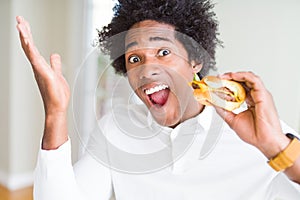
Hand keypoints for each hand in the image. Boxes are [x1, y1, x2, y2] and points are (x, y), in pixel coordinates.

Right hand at [16, 16, 68, 148]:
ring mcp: (39, 70)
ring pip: (30, 51)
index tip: (24, 24)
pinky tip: (28, 41)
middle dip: (24, 32)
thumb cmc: (56, 94)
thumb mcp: (57, 74)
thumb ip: (55, 65)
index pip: (32, 48)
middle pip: (29, 46)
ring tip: (20, 25)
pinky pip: (36, 60)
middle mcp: (37, 67)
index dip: (28, 36)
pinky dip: (31, 50)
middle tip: (19, 19)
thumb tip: (54, 55)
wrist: (57, 107)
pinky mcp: (44, 74)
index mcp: (40, 66)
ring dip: (25, 38)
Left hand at [214, 72, 289, 158]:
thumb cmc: (254, 134)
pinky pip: (254, 80)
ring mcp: (260, 95)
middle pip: (242, 82)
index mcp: (250, 102)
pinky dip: (243, 76)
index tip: (217, 84)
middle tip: (218, 78)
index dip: (227, 84)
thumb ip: (223, 110)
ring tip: (223, 76)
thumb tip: (213, 103)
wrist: (265, 141)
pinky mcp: (263, 95)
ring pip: (248, 78)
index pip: (238, 88)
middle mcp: (256, 96)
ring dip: (235, 75)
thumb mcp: (232, 120)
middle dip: (229, 78)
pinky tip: (233, 76)